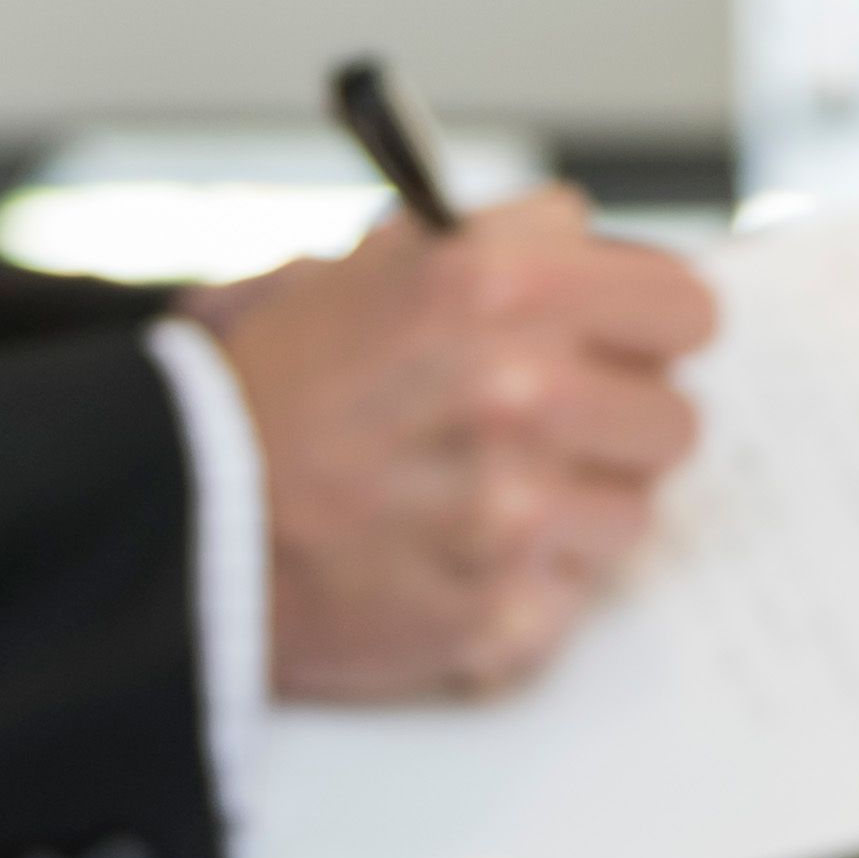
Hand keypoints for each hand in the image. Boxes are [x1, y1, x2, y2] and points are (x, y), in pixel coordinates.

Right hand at [189, 190, 720, 703]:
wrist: (174, 520)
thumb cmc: (268, 395)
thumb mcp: (372, 267)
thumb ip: (503, 246)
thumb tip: (594, 246)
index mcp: (501, 284)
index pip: (684, 308)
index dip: (655, 332)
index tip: (632, 349)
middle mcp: (520, 390)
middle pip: (673, 420)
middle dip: (616, 428)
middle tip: (546, 437)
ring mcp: (516, 510)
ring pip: (632, 515)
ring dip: (573, 513)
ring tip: (480, 502)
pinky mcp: (500, 611)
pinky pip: (570, 599)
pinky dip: (521, 590)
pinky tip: (448, 563)